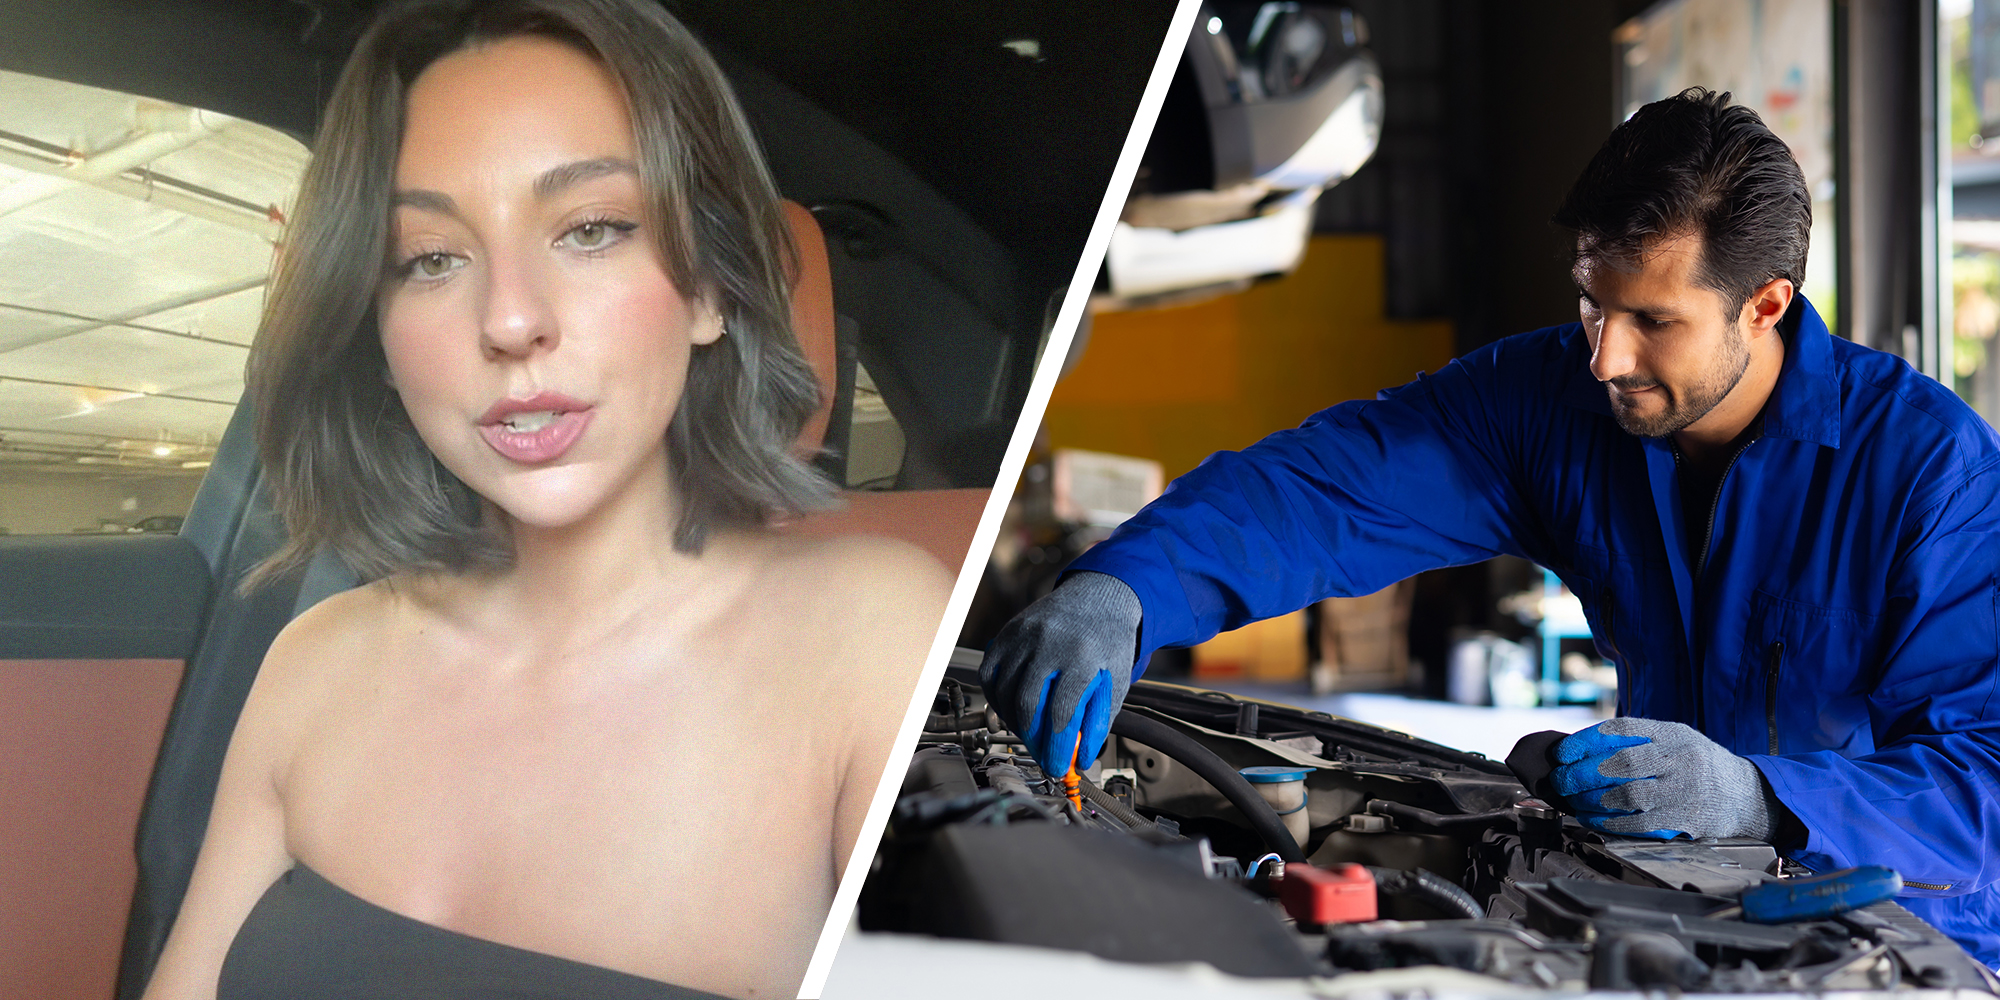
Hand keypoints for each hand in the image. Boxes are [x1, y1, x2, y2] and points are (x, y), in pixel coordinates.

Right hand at [979, 572, 1141, 774]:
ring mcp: (1024, 635)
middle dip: (1033, 739)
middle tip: (1042, 754)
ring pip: (1006, 692)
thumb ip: (1097, 722)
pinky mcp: (1007, 633)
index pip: (1062, 711)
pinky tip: (1013, 709)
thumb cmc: (1108, 643)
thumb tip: (1080, 759)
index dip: (1056, 747)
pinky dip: (997, 698)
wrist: (1097, 597)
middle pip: (1028, 703)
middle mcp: (1049, 642)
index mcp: (1082, 655)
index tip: (1057, 768)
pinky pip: (990, 674)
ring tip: (1031, 733)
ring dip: (1015, 722)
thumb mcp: (1115, 682)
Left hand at [1551, 717, 1778, 840]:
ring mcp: (1685, 790)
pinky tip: (1592, 819)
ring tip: (1574, 801)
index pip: (1622, 730)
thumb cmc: (1698, 765)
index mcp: (1672, 733)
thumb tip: (1580, 751)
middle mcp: (1680, 759)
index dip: (1587, 741)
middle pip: (1622, 763)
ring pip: (1629, 795)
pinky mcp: (1686, 820)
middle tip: (1560, 781)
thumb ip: (1637, 742)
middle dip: (1582, 773)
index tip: (1562, 752)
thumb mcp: (1675, 740)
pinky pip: (1641, 824)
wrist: (1747, 794)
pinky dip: (1610, 823)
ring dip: (1592, 800)